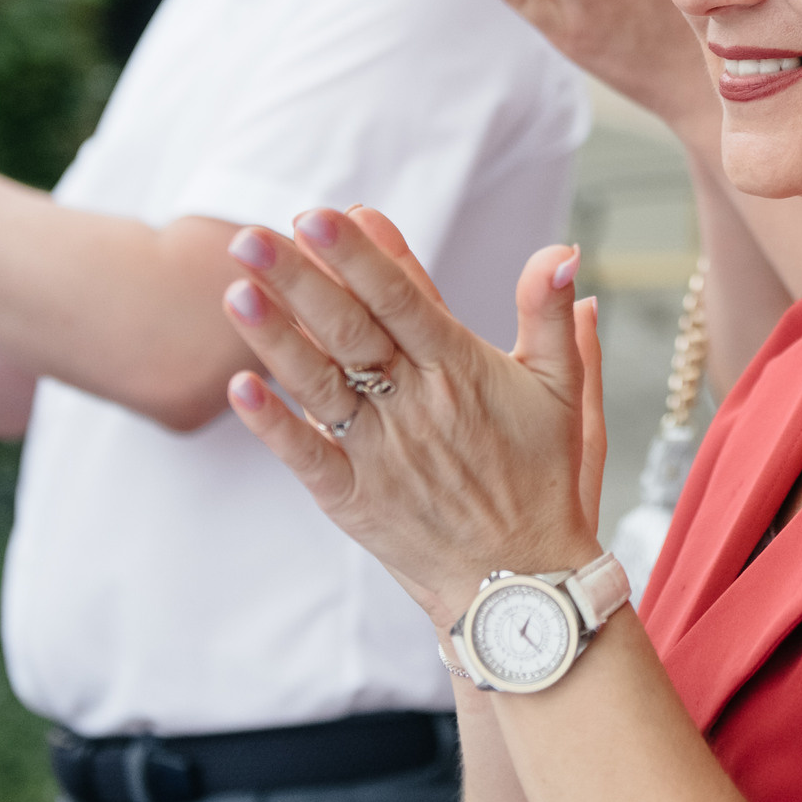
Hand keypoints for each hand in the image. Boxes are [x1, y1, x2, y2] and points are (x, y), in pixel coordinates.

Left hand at [221, 205, 605, 627]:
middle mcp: (417, 406)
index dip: (363, 257)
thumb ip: (552, 315)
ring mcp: (382, 453)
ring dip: (276, 338)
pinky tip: (239, 387)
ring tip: (235, 291)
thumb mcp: (566, 390)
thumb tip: (561, 248)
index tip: (324, 214)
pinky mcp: (356, 499)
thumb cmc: (545, 479)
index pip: (404, 299)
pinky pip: (309, 456)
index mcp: (462, 370)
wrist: (524, 586)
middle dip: (300, 280)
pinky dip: (274, 425)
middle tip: (251, 235)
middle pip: (351, 331)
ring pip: (321, 384)